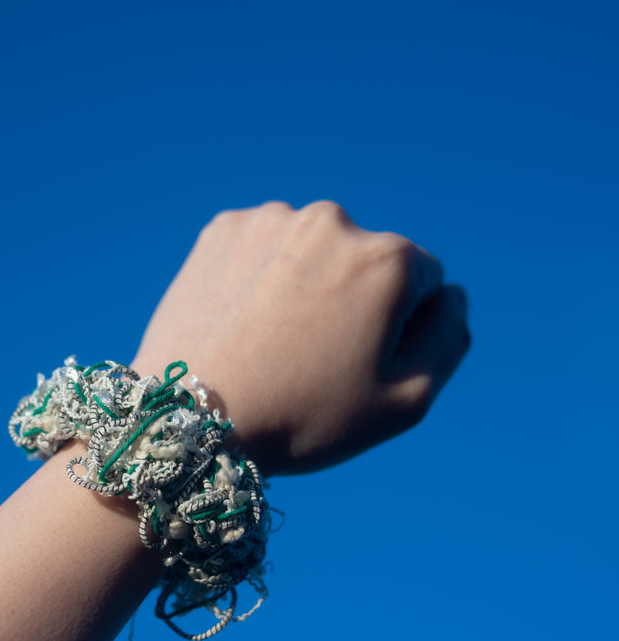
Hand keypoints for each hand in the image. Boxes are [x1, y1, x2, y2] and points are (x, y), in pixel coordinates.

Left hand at [131, 201, 469, 474]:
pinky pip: (262, 249)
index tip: (349, 367)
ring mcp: (272, 220)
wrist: (190, 420)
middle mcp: (334, 221)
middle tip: (305, 360)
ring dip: (302, 287)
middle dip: (348, 303)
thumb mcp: (406, 402)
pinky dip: (259, 278)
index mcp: (390, 260)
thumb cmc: (302, 418)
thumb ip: (449, 337)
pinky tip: (241, 322)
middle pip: (365, 263)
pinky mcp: (222, 230)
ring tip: (268, 344)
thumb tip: (449, 294)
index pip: (422, 285)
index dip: (393, 333)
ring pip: (311, 253)